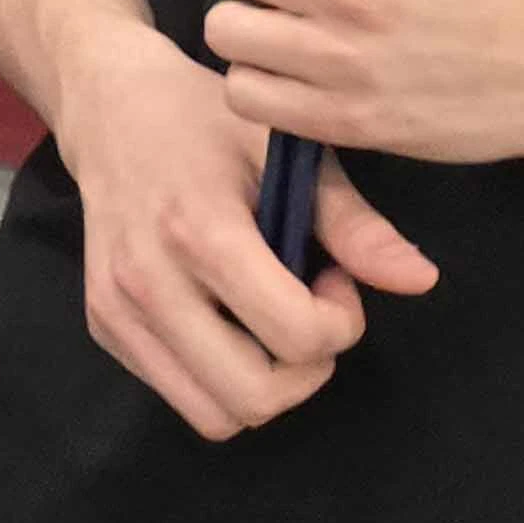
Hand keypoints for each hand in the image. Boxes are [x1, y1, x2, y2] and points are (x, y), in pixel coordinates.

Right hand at [51, 24, 439, 440]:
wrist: (110, 106)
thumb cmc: (207, 120)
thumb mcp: (286, 153)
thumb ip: (353, 224)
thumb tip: (422, 282)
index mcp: (200, 231)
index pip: (296, 336)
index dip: (340, 321)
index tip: (333, 276)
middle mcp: (148, 282)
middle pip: (254, 397)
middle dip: (304, 370)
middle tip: (307, 313)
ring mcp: (116, 310)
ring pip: (215, 416)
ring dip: (260, 385)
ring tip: (266, 322)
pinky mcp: (101, 325)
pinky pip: (180, 395)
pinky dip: (217, 377)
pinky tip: (224, 316)